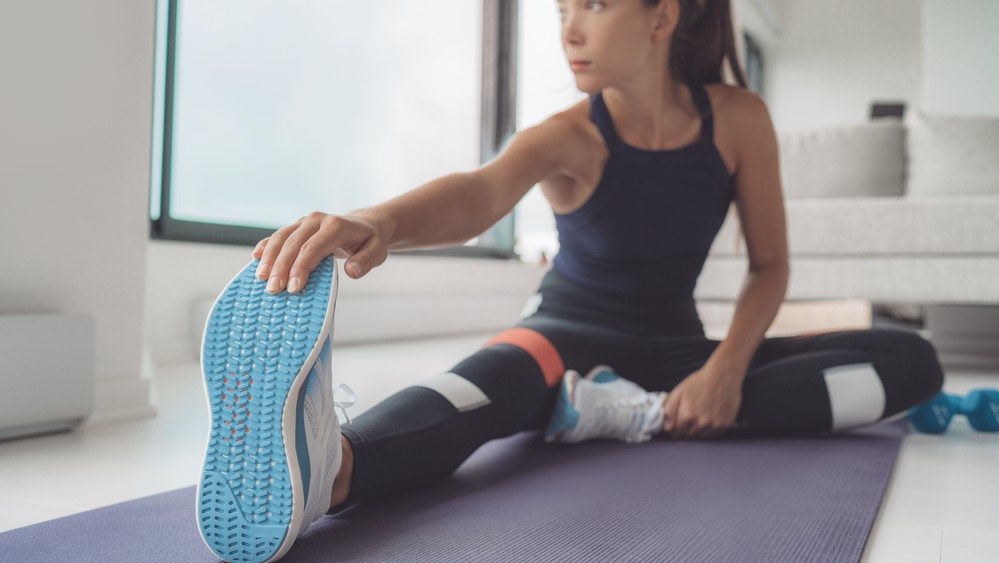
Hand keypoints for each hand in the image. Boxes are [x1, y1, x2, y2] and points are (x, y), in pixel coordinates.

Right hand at [253, 211, 388, 293]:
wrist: (365, 224)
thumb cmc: (369, 241)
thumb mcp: (378, 252)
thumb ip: (366, 261)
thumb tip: (351, 271)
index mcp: (336, 226)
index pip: (313, 248)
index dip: (301, 268)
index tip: (294, 288)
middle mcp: (317, 220)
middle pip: (293, 244)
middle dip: (281, 268)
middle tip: (273, 290)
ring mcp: (304, 222)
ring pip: (281, 238)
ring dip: (269, 258)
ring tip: (261, 279)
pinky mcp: (297, 226)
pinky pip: (278, 236)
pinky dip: (266, 246)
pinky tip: (256, 258)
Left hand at [663, 364, 743, 439]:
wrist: (723, 376)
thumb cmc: (700, 382)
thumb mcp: (679, 392)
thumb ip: (669, 411)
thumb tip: (667, 427)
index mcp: (688, 415)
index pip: (676, 433)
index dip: (674, 429)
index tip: (675, 425)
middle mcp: (702, 423)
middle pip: (688, 436)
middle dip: (685, 429)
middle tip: (688, 417)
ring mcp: (714, 425)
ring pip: (700, 436)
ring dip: (696, 430)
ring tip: (698, 414)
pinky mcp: (724, 425)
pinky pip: (712, 434)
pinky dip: (708, 429)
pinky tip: (708, 416)